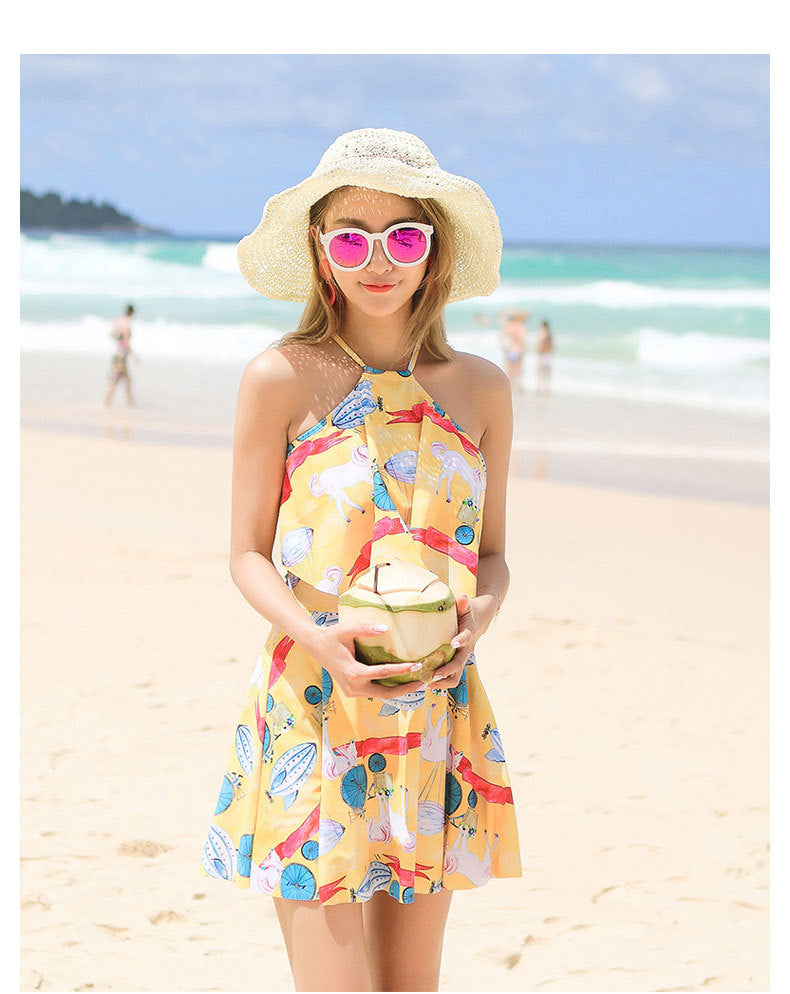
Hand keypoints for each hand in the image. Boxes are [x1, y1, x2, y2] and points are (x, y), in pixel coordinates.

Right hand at [310, 621, 425, 699]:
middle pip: (385, 692)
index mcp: (353, 673)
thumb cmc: (331, 636)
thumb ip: (365, 629)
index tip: (417, 666)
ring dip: (398, 691)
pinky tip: (401, 682)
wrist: (314, 646)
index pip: (383, 674)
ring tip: (417, 683)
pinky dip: (388, 689)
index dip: (402, 670)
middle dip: (406, 689)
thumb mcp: (346, 629)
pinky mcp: (352, 691)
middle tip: (424, 682)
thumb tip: (385, 628)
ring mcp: (352, 691)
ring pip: (380, 695)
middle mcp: (353, 686)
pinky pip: (374, 692)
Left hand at [428, 592, 480, 690]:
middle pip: (459, 663)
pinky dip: (440, 682)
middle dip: (447, 670)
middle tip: (432, 675)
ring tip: (426, 683)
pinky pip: (451, 677)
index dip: (461, 640)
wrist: (480, 620)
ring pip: (456, 676)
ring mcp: (462, 658)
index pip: (466, 637)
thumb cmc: (468, 611)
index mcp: (468, 633)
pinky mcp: (457, 662)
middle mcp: (466, 648)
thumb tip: (461, 598)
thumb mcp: (466, 605)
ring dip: (443, 682)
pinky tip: (425, 683)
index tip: (453, 643)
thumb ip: (462, 603)